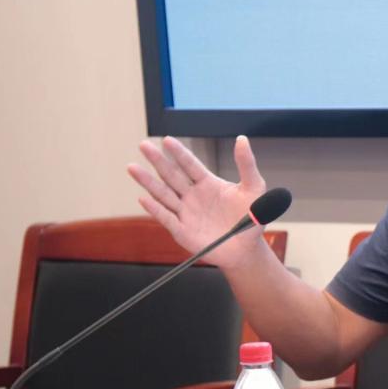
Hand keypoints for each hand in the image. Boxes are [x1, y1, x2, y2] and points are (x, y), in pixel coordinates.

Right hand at [129, 135, 267, 268]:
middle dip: (157, 161)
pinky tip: (143, 199)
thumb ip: (247, 165)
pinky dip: (155, 210)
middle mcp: (192, 196)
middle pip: (171, 175)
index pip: (190, 165)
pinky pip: (167, 219)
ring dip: (148, 182)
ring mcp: (185, 213)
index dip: (179, 153)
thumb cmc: (251, 219)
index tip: (167, 140)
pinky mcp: (182, 232)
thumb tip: (242, 139)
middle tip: (143, 145)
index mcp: (207, 183)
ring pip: (163, 194)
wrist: (247, 249)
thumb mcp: (254, 189)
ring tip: (133, 167)